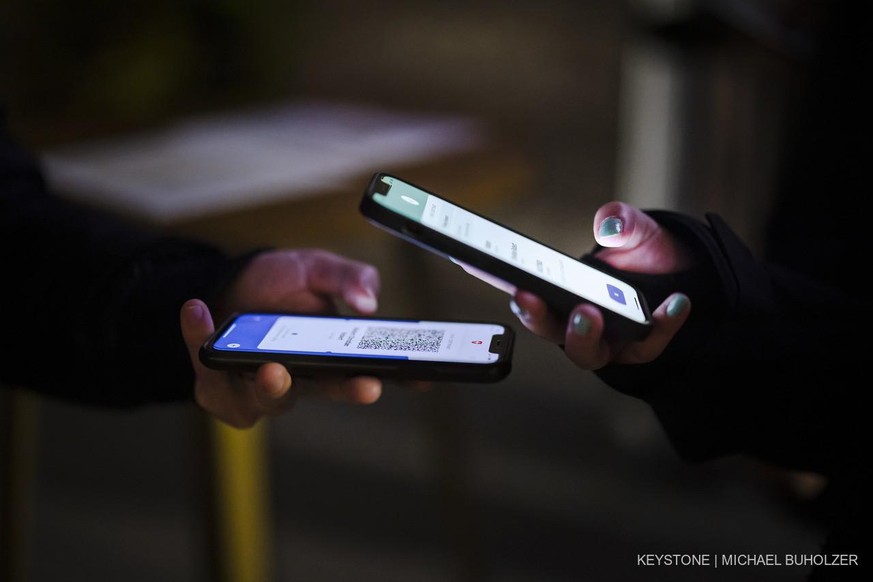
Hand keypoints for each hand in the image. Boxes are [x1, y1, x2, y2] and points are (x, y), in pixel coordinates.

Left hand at [180, 249, 382, 427]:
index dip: (368, 384)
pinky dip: (199, 337)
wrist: (236, 281)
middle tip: (355, 385)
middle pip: (319, 392)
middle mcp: (298, 379)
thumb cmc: (285, 282)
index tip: (378, 382)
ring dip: (268, 385)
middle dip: (333, 390)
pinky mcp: (217, 386)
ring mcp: (257, 387)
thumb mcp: (320, 268)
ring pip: (263, 398)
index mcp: (330, 358)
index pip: (357, 377)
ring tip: (270, 366)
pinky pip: (207, 370)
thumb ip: (349, 278)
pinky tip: (198, 310)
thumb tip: (369, 302)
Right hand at [511, 201, 693, 369]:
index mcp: (559, 295)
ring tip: (595, 313)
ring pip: (589, 354)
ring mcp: (604, 341)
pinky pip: (646, 345)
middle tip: (556, 303)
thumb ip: (619, 220)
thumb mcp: (630, 228)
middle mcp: (575, 324)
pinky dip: (662, 325)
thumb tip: (609, 224)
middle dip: (547, 321)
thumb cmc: (637, 250)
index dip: (525, 303)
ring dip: (586, 337)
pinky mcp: (638, 349)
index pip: (533, 305)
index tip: (522, 290)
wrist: (675, 269)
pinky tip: (677, 303)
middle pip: (553, 333)